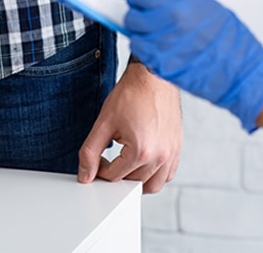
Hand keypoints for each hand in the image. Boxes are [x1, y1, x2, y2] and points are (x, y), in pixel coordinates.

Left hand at [78, 63, 181, 193]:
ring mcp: (171, 153)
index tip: (97, 158)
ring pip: (153, 185)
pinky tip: (142, 162)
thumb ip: (90, 151)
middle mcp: (160, 157)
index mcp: (141, 152)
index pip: (114, 177)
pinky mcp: (177, 148)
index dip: (100, 169)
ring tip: (124, 165)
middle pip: (133, 184)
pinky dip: (154, 175)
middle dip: (117, 176)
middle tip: (108, 160)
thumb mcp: (103, 124)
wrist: (152, 77)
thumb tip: (85, 174)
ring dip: (136, 181)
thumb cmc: (131, 95)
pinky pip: (167, 174)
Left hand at [124, 0, 262, 130]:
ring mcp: (161, 35)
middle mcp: (170, 12)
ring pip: (131, 20)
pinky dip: (141, 42)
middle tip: (146, 5)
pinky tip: (155, 42)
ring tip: (153, 27)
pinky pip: (136, 43)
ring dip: (138, 22)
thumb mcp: (207, 4)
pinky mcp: (156, 57)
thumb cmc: (228, 40)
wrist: (239, 70)